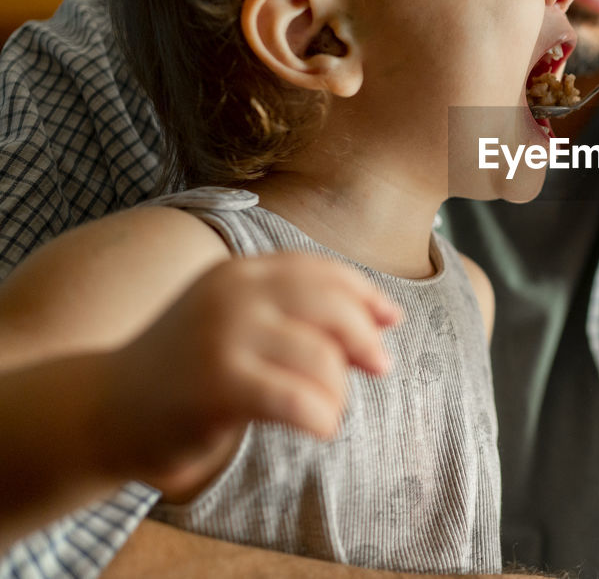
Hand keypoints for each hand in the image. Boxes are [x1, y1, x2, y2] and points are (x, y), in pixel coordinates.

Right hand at [98, 254, 401, 498]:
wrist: (106, 411)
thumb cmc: (188, 369)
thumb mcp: (240, 323)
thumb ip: (298, 314)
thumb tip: (380, 319)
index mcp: (241, 273)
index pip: (321, 271)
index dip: (365, 294)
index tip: (392, 319)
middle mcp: (232, 295)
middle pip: (330, 305)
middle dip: (366, 337)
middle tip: (380, 366)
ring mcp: (222, 337)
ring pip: (321, 358)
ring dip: (339, 391)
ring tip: (326, 410)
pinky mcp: (216, 385)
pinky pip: (296, 398)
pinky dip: (321, 416)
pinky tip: (320, 428)